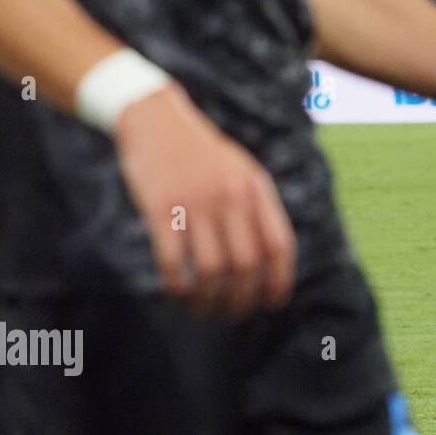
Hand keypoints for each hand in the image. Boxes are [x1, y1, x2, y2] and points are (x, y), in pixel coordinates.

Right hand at [114, 84, 296, 317]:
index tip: (273, 304)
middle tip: (235, 315)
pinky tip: (179, 295)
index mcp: (256, 189)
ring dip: (210, 301)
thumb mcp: (241, 171)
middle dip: (243, 300)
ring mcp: (195, 203)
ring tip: (206, 311)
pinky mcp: (159, 209)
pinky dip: (178, 287)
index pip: (280, 245)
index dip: (280, 282)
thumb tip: (272, 261)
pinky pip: (174, 262)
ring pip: (212, 271)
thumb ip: (257, 208)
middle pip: (247, 265)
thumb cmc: (201, 153)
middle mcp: (230, 197)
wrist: (155, 118)